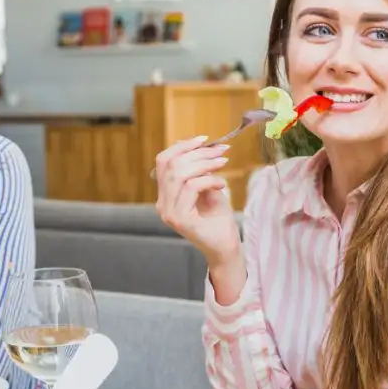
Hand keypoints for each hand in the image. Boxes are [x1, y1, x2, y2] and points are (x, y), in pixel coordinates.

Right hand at [154, 136, 240, 265]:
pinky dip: (209, 180)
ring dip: (205, 164)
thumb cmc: (218, 220)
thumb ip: (199, 171)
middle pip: (172, 164)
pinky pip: (191, 188)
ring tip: (223, 163)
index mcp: (165, 195)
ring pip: (179, 174)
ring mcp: (169, 213)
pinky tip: (221, 185)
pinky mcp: (180, 219)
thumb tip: (201, 146)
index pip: (163, 161)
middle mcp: (162, 204)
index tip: (205, 140)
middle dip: (199, 153)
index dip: (182, 146)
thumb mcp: (207, 189)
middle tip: (221, 151)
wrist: (225, 248)